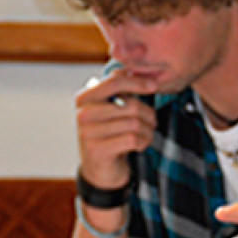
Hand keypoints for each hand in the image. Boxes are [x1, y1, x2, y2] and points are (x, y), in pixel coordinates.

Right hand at [76, 70, 156, 188]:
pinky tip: (138, 145)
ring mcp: (88, 133)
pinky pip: (134, 139)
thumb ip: (117, 89)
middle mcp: (83, 113)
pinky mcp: (98, 150)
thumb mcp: (111, 109)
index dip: (137, 82)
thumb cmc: (110, 134)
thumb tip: (129, 69)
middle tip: (151, 123)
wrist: (100, 168)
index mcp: (84, 98)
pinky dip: (143, 142)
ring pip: (135, 124)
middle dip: (149, 115)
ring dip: (147, 131)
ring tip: (144, 136)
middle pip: (131, 105)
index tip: (154, 86)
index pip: (114, 82)